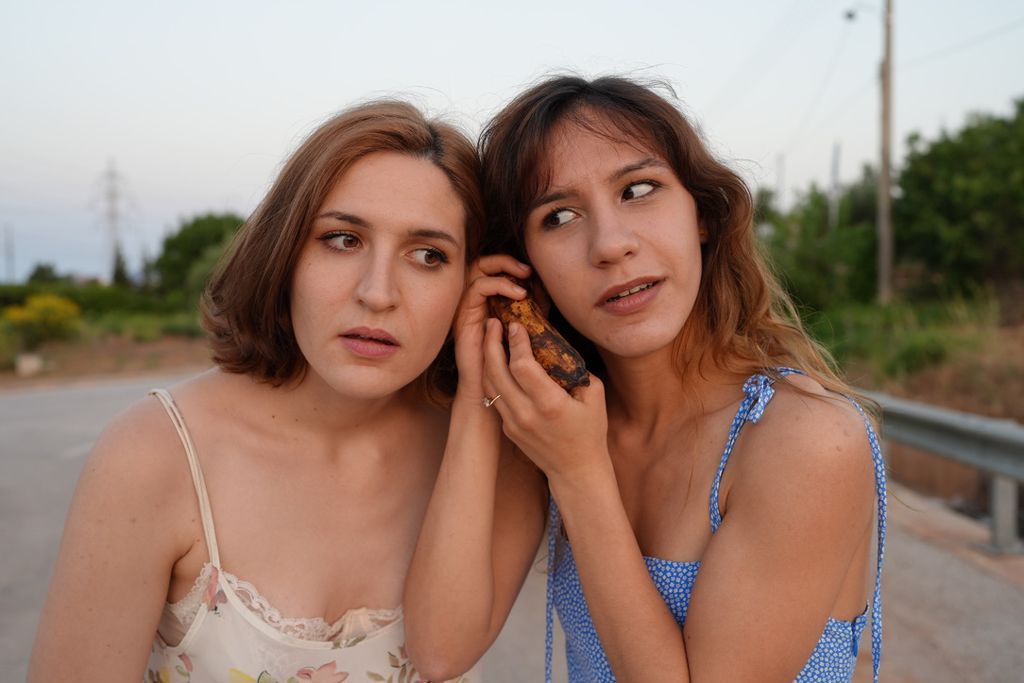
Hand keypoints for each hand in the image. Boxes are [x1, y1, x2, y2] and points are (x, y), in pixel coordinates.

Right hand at [453, 255, 530, 402]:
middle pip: (481, 262)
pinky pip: (476, 289)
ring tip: (523, 285)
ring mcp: (467, 306)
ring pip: (476, 269)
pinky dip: (498, 285)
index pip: (493, 267)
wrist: (492, 386)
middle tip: (527, 271)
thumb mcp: (527, 327)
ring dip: (502, 270)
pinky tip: (517, 296)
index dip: (510, 264)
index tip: (532, 272)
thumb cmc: (510, 360)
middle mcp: (474, 300)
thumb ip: (534, 308)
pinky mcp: (463, 316)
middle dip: (505, 261)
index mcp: (487, 300)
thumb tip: (545, 287)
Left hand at [482, 317, 609, 481]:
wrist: (575, 470)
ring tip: (490, 337)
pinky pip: (494, 396)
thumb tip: (558, 346)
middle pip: (496, 371)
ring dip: (486, 358)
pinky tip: (495, 361)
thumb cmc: (590, 431)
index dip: (516, 342)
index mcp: (549, 404)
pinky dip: (491, 375)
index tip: (516, 325)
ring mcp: (513, 423)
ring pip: (489, 384)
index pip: (522, 366)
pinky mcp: (507, 428)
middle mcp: (526, 413)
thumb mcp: (594, 396)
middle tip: (494, 323)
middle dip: (492, 343)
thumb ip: (575, 369)